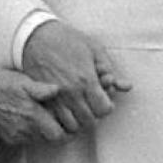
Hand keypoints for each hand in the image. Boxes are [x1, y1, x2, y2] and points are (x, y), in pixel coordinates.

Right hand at [0, 70, 64, 143]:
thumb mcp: (21, 81)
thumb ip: (41, 89)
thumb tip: (59, 90)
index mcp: (34, 116)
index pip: (60, 135)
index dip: (70, 132)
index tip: (74, 123)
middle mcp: (27, 130)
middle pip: (52, 141)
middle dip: (61, 133)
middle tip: (65, 121)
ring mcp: (17, 136)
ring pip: (41, 141)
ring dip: (47, 133)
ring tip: (49, 118)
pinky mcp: (9, 138)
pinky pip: (28, 140)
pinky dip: (34, 133)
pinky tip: (32, 120)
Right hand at [22, 20, 131, 134]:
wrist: (36, 36)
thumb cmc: (67, 39)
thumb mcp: (93, 49)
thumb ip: (109, 70)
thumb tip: (126, 86)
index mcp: (86, 80)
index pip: (103, 110)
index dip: (106, 106)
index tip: (102, 99)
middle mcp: (71, 92)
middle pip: (89, 120)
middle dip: (93, 113)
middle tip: (90, 103)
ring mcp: (54, 98)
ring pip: (71, 125)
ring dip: (77, 119)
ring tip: (77, 107)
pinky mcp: (40, 99)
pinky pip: (54, 121)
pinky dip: (60, 120)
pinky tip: (63, 110)